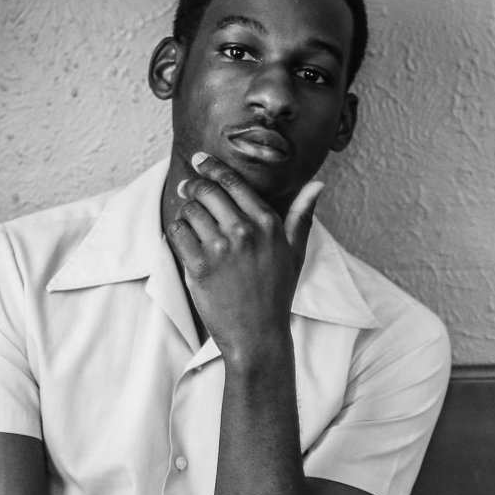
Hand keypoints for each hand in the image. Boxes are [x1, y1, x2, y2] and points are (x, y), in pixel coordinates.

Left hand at [164, 151, 323, 363]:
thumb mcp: (295, 253)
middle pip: (206, 191)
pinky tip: (186, 241)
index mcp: (268, 223)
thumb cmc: (277, 293)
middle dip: (193, 186)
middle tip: (186, 188)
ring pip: (189, 210)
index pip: (233, 181)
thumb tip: (318, 184)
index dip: (212, 167)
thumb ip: (302, 215)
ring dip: (186, 212)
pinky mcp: (200, 265)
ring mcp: (221, 248)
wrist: (257, 335)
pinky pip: (177, 232)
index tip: (199, 160)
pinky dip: (177, 233)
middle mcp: (245, 230)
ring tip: (191, 222)